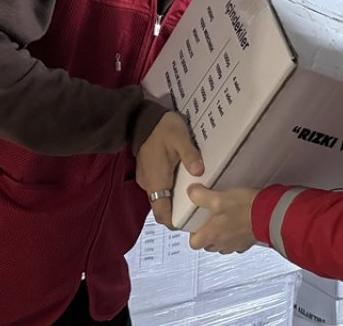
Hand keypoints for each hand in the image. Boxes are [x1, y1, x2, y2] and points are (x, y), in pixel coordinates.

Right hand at [135, 112, 203, 227]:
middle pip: (162, 208)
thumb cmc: (163, 129)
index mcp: (156, 182)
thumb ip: (190, 156)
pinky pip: (159, 188)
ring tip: (194, 198)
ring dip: (174, 201)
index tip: (190, 224)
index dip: (174, 223)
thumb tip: (199, 171)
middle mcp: (149, 185)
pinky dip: (170, 191)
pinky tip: (184, 184)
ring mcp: (146, 179)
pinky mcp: (147, 173)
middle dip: (177, 213)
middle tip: (199, 210)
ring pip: (161, 198)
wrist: (143, 118)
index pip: (162, 213)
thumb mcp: (180, 139)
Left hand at [187, 184, 259, 253]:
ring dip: (222, 236)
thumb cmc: (246, 209)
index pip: (194, 244)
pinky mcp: (249, 241)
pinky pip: (238, 242)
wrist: (270, 214)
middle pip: (208, 246)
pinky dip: (237, 235)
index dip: (193, 234)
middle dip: (207, 235)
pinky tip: (240, 223)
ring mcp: (236, 244)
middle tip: (210, 220)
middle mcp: (223, 243)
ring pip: (223, 245)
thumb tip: (192, 192)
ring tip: (226, 220)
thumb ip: (201, 195)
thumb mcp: (219, 197)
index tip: (196, 223)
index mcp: (212, 234)